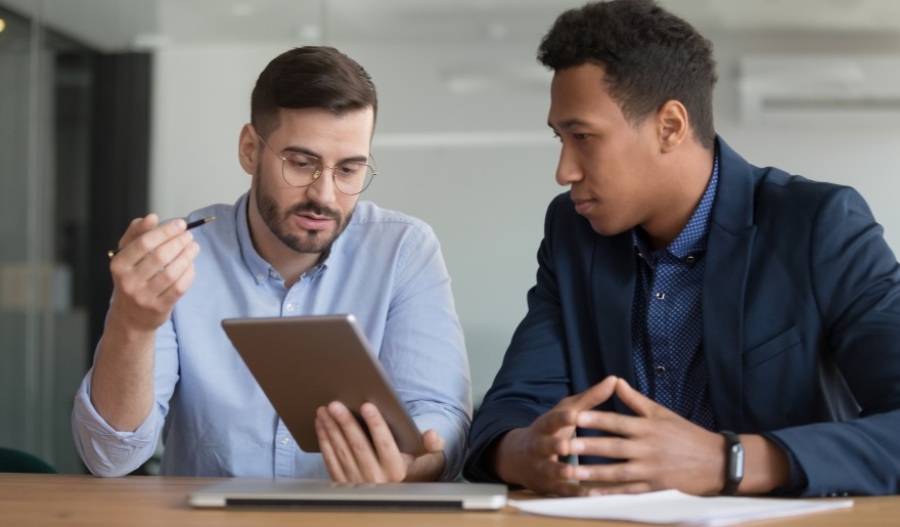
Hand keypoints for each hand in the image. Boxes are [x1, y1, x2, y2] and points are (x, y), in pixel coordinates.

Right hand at [108, 214, 199, 332]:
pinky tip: (191, 265)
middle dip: (179, 242)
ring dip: (187, 256)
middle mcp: (128, 281)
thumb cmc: (132, 277)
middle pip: (160, 256)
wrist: (130, 316)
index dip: (165, 231)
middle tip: (189, 235)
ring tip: (194, 247)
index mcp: (119, 264)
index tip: (180, 224)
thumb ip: (137, 233)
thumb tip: (151, 218)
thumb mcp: (127, 254)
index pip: (144, 242)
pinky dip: (189, 273)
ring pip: (172, 273)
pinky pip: (179, 287)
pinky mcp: (159, 308)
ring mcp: (143, 297)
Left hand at [315, 401, 445, 482]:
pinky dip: (324, 441)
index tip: (367, 405)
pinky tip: (321, 424)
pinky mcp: (342, 484)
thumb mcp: (430, 457)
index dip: (376, 424)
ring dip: (331, 429)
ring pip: (341, 452)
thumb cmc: (414, 466)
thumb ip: (433, 444)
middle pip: (358, 446)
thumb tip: (431, 434)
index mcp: (397, 471)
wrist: (399, 492)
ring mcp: (356, 483)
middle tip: (336, 404)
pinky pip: (330, 461)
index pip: (385, 444)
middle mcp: (376, 480)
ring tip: (325, 409)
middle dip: (345, 423)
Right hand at [493, 375, 618, 495]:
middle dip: (555, 446)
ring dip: (561, 472)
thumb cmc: (552, 430)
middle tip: (567, 446)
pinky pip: (560, 491)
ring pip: (550, 470)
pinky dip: (573, 493)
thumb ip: (590, 398)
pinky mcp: (547, 486)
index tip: (574, 415)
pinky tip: (588, 495)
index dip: (562, 418)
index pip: (553, 419)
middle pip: (546, 445)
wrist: (520, 458)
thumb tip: (614, 379)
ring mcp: (541, 466)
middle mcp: (539, 446)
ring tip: (573, 473)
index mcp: (545, 425)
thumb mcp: (566, 411)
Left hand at [570, 377, 724, 494]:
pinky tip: (592, 493)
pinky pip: (628, 491)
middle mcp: (648, 448)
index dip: (596, 419)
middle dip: (588, 446)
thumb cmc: (686, 433)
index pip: (618, 422)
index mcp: (648, 427)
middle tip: (565, 444)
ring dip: (594, 472)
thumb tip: (615, 380)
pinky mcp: (654, 488)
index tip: (576, 416)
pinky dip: (610, 493)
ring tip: (572, 471)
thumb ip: (635, 400)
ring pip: (617, 472)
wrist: (715, 462)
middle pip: (613, 447)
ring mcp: (650, 470)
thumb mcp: (662, 413)